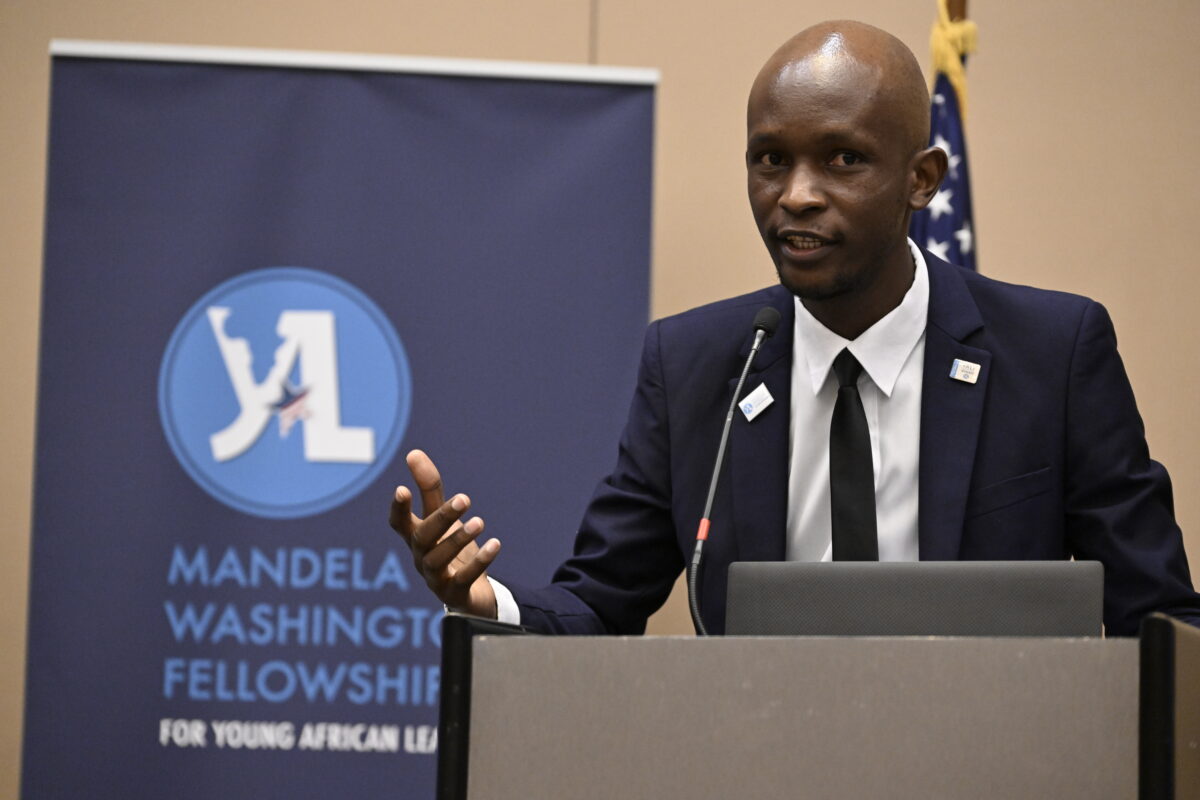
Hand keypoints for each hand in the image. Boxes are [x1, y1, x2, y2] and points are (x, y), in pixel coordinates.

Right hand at [389, 449, 499, 617]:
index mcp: (416, 538)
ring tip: (480, 522)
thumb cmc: (450, 550)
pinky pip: (464, 579)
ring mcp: (435, 579)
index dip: (398, 508)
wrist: (470, 594)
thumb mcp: (442, 518)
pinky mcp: (455, 594)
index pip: (398, 523)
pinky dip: (479, 562)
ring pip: (437, 560)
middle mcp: (421, 558)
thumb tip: (413, 453)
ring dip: (458, 539)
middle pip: (421, 539)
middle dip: (441, 518)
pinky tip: (495, 544)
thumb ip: (429, 488)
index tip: (401, 489)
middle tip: (464, 498)